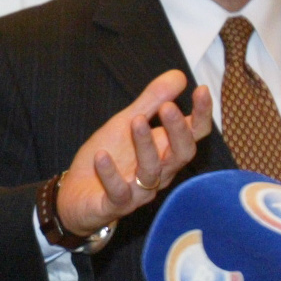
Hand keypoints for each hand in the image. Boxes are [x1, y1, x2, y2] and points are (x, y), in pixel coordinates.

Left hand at [56, 70, 212, 235]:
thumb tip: (179, 75)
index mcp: (166, 151)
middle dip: (178, 131)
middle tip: (169, 107)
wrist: (78, 194)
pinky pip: (118, 192)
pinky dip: (110, 174)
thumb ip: (152, 101)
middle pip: (181, 154)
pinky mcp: (115, 205)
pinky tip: (101, 155)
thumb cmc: (111, 156)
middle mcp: (159, 172)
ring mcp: (139, 191)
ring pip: (152, 171)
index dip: (201, 114)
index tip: (202, 89)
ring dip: (146, 146)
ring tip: (135, 120)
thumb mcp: (126, 122)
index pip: (193, 134)